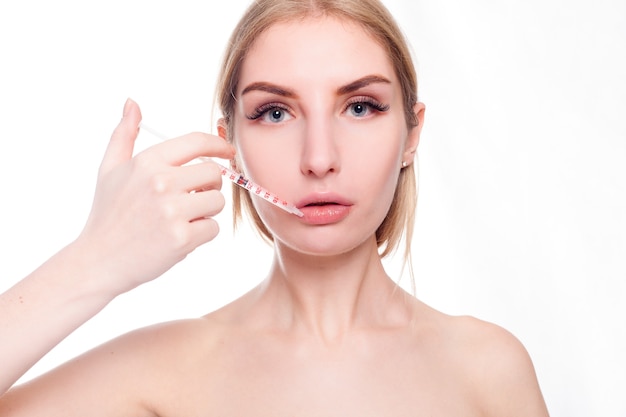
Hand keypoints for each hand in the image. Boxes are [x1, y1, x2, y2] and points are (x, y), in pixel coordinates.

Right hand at [75, 99, 234, 294]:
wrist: (98, 261)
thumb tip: (132, 103)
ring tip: (181, 219)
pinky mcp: (182, 238)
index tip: (228, 151)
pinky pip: (213, 228)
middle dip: (208, 186)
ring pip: (217, 202)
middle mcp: (161, 182)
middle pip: (215, 174)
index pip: (197, 142)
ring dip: (206, 211)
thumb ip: (124, 134)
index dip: (219, 145)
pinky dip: (202, 234)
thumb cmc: (108, 214)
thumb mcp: (109, 169)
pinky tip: (179, 237)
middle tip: (190, 199)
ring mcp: (172, 210)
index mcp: (148, 161)